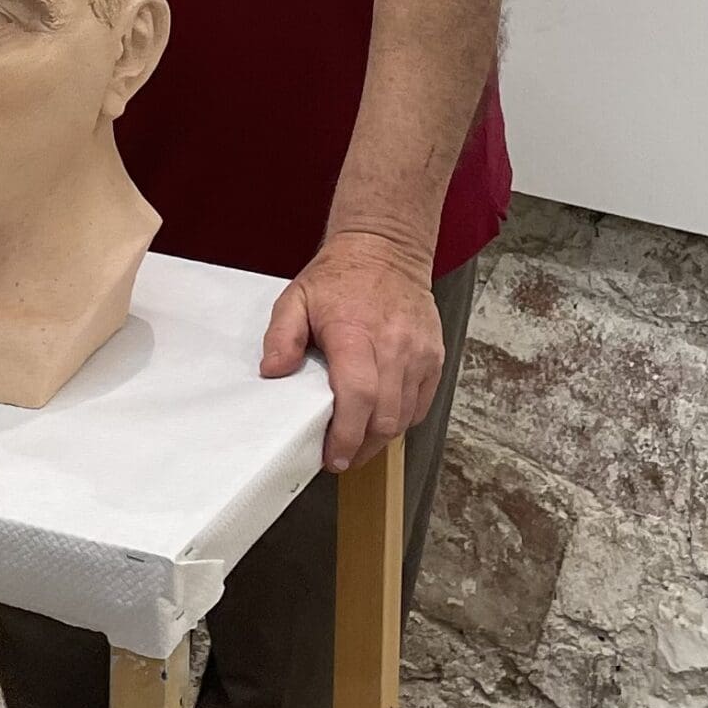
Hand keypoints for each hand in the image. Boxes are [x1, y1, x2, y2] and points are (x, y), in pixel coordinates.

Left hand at [260, 231, 445, 471]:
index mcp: (355, 334)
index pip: (358, 397)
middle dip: (362, 448)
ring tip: (358, 443)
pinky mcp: (434, 357)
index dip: (346, 436)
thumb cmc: (341, 277)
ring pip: (405, 417)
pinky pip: (421, 404)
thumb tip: (273, 371)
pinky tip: (381, 419)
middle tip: (341, 458)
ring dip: (381, 438)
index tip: (332, 456)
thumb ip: (281, 336)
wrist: (387, 249)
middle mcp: (394, 346)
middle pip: (385, 417)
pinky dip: (402, 419)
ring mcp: (419, 353)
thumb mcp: (296, 298)